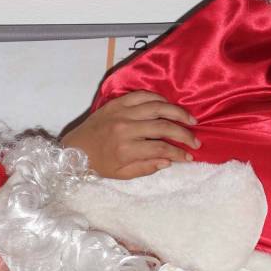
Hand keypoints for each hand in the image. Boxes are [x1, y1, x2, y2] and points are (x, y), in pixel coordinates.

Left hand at [60, 91, 199, 178]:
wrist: (74, 149)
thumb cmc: (99, 165)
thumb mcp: (121, 175)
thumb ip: (146, 168)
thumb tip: (168, 161)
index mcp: (126, 150)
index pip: (161, 149)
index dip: (179, 153)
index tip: (190, 157)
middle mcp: (125, 128)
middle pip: (163, 127)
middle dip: (184, 134)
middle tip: (196, 140)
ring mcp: (121, 112)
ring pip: (156, 107)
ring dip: (177, 113)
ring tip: (190, 120)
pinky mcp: (117, 102)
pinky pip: (142, 95)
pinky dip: (159, 99)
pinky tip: (169, 106)